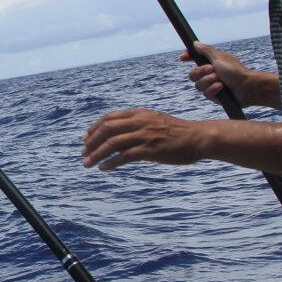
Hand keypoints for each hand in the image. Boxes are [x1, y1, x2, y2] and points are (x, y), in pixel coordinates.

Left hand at [82, 107, 205, 169]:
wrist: (198, 137)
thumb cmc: (177, 131)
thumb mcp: (154, 120)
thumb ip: (137, 124)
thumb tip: (119, 134)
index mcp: (140, 113)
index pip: (109, 118)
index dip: (94, 128)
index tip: (86, 138)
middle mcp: (140, 122)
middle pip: (107, 129)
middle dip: (92, 142)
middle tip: (83, 153)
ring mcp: (145, 135)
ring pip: (112, 143)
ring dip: (97, 154)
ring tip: (88, 163)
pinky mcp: (150, 150)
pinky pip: (124, 156)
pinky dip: (111, 162)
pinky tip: (105, 168)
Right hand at [183, 44, 249, 107]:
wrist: (246, 87)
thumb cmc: (235, 70)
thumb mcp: (219, 57)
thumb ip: (206, 50)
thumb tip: (195, 43)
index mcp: (211, 63)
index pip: (194, 59)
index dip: (188, 57)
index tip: (183, 58)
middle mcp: (209, 74)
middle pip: (192, 75)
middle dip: (200, 72)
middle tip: (212, 69)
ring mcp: (211, 86)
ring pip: (198, 85)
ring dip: (208, 81)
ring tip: (220, 79)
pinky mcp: (214, 96)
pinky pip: (206, 93)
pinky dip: (214, 89)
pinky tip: (222, 87)